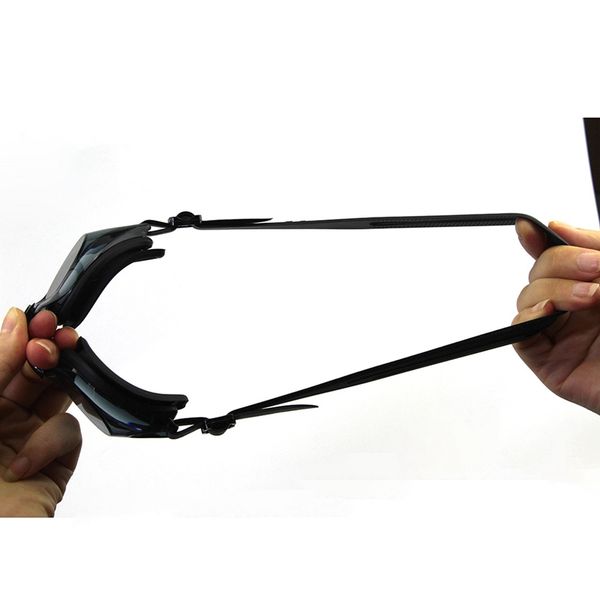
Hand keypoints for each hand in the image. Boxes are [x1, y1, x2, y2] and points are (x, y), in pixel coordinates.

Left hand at [0, 307, 80, 516]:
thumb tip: (14, 325)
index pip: (3, 361)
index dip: (20, 337)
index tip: (34, 319)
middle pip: (33, 374)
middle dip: (46, 351)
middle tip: (53, 339)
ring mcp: (27, 442)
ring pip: (57, 397)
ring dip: (59, 384)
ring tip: (50, 374)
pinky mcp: (54, 465)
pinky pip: (69, 434)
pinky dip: (51, 443)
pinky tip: (23, 462)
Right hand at [513, 219, 599, 413]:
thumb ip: (598, 246)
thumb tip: (558, 227)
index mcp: (594, 285)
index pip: (555, 257)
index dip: (536, 240)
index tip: (530, 228)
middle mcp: (575, 307)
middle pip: (538, 272)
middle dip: (560, 263)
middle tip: (594, 268)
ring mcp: (561, 333)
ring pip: (528, 298)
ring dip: (553, 290)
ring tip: (589, 299)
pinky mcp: (548, 360)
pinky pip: (519, 334)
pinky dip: (527, 318)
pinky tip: (549, 312)